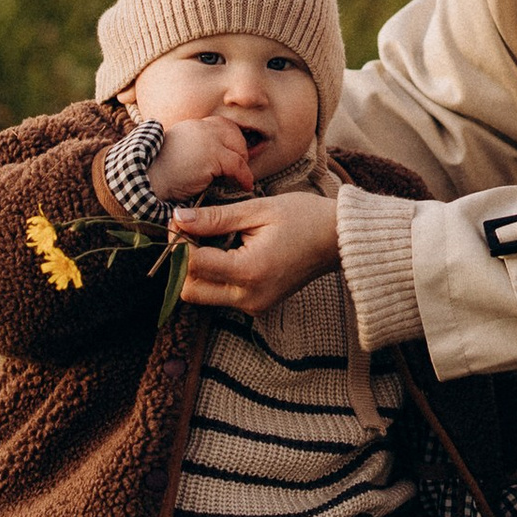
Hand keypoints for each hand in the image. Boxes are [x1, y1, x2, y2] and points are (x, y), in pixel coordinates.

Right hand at [148, 118, 257, 201]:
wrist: (146, 182)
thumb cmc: (159, 175)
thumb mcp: (178, 154)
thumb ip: (195, 150)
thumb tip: (213, 162)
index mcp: (191, 126)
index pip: (221, 125)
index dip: (231, 140)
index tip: (235, 155)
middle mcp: (200, 127)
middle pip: (233, 132)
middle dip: (240, 149)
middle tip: (239, 168)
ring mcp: (207, 139)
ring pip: (238, 148)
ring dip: (242, 164)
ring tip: (241, 177)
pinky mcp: (212, 155)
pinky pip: (238, 165)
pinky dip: (245, 176)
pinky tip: (245, 185)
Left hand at [168, 188, 342, 317]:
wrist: (338, 240)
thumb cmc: (304, 218)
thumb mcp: (257, 209)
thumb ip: (215, 217)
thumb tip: (178, 218)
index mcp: (249, 271)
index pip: (192, 265)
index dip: (179, 242)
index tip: (182, 221)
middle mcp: (249, 297)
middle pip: (191, 290)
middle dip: (184, 262)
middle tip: (195, 232)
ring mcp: (254, 306)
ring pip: (203, 295)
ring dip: (199, 270)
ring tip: (217, 239)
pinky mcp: (257, 306)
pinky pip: (221, 296)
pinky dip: (216, 276)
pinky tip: (231, 251)